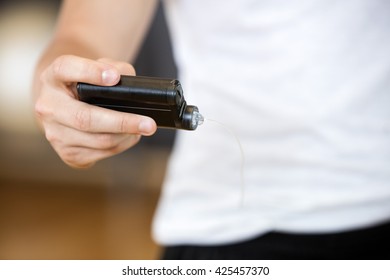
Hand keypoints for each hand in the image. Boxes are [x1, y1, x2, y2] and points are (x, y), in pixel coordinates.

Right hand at [34, 55, 156, 167]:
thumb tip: (124, 82)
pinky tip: (129, 136)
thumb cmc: (87, 84)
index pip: (66, 69)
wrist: (66, 106)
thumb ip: (114, 68)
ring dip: (127, 136)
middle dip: (122, 122)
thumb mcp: (98, 68)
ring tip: (143, 128)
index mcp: (53, 77)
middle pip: (85, 119)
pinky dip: (121, 145)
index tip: (114, 77)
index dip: (90, 73)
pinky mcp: (68, 154)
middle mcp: (48, 106)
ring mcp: (55, 134)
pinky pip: (101, 153)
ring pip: (98, 141)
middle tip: (149, 124)